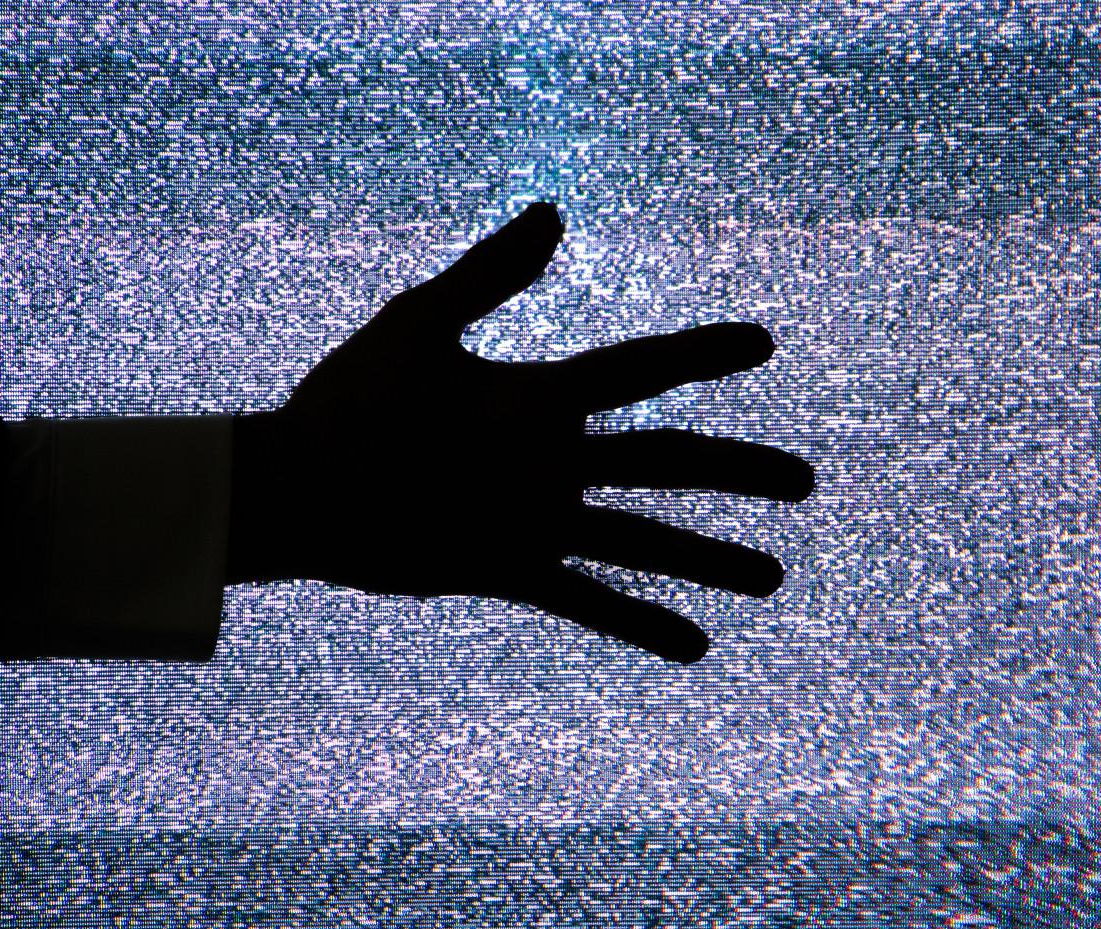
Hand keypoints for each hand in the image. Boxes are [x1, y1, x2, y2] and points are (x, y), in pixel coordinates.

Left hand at [226, 202, 812, 663]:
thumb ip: (490, 275)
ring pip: (640, 539)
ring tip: (772, 577)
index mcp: (535, 399)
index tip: (763, 343)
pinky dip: (640, 623)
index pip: (637, 372)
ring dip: (705, 559)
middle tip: (805, 482)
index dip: (699, 356)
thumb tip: (557, 211)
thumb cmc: (347, 401)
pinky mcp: (507, 568)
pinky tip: (695, 645)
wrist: (296, 489)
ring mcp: (533, 518)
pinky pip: (587, 601)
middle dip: (734, 472)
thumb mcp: (418, 326)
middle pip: (662, 462)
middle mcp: (548, 460)